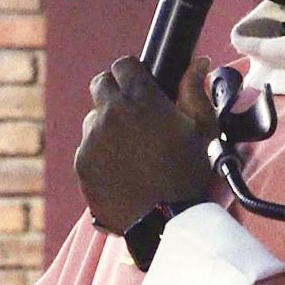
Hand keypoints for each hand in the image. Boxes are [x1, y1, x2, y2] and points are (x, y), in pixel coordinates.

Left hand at [73, 56, 216, 234]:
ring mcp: (92, 138)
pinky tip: (121, 168)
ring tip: (131, 148)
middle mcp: (111, 113)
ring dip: (107, 124)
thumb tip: (198, 62)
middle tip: (132, 111)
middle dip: (115, 91)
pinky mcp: (82, 162)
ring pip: (93, 118)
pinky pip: (87, 147)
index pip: (123, 64)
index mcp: (140, 99)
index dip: (133, 72)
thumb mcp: (202, 129)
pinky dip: (100, 152)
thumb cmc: (188, 173)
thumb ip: (195, 90)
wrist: (165, 221)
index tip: (140, 82)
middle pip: (101, 84)